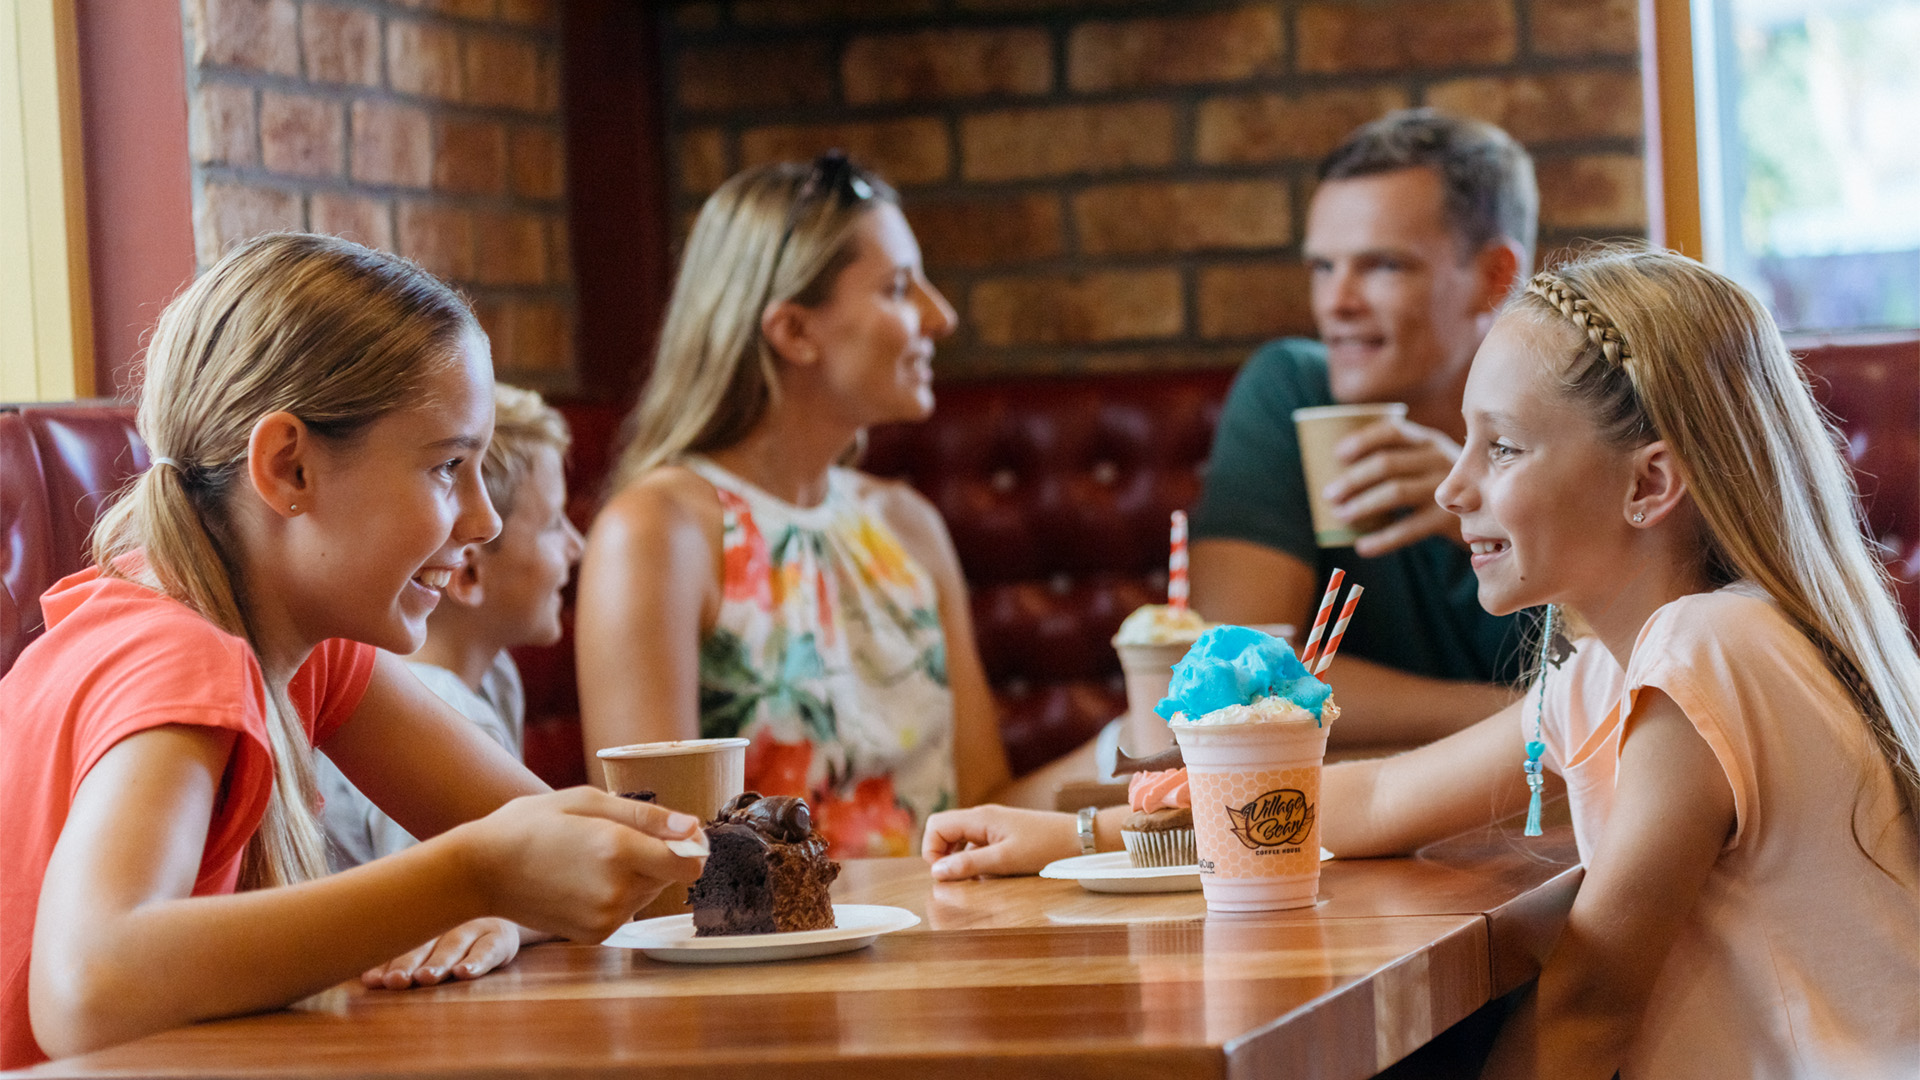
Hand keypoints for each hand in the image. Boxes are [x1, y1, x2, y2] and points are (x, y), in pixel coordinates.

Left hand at [362, 917, 519, 989]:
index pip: (400, 940)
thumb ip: (400, 953)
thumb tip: (365, 978)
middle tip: (394, 980)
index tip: (370, 980)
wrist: (503, 897)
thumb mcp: (428, 932)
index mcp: (422, 919)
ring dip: (438, 962)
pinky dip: (477, 961)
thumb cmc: (454, 928)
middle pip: (423, 943)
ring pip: (453, 945)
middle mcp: (446, 921)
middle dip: (407, 962)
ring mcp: (474, 926)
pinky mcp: (500, 937)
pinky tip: (464, 973)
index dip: (385, 961)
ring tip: (425, 977)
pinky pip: (488, 949)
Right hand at [451, 787, 705, 942]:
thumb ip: (647, 816)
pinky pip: (625, 911)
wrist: (482, 870)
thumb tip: (693, 827)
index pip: (690, 864)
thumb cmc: (532, 824)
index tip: (678, 835)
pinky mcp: (595, 935)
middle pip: (669, 876)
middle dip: (655, 856)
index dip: (692, 848)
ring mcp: (606, 918)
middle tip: (610, 838)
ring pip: (648, 893)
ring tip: (590, 858)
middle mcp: (618, 891)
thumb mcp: (588, 801)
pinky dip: (615, 896)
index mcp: (619, 850)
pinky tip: (581, 880)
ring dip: (635, 876)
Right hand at [922, 805, 1079, 879]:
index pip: (936, 825)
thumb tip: (936, 872)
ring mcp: (992, 825)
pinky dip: (973, 859)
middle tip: (953, 878)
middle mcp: (982, 817)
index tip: (943, 874)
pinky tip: (987, 874)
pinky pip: (975, 844)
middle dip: (941, 854)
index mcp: (979, 817)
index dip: (931, 850)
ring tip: (970, 878)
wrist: (1080, 838)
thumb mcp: (1005, 860)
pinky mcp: (1003, 834)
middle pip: (944, 830)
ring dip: (957, 858)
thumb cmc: (1046, 846)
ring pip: (959, 839)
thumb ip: (969, 865)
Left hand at [1322, 418, 1462, 556]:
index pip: (1392, 430)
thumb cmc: (1441, 488)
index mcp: (1428, 440)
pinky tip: (1362, 546)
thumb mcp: (1425, 466)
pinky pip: (1409, 529)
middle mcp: (1439, 458)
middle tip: (1329, 495)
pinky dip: (1382, 539)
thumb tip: (1338, 478)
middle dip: (1353, 479)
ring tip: (1341, 516)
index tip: (1337, 455)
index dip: (1362, 440)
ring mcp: (1447, 487)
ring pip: (1396, 492)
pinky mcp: (1450, 519)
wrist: (1492, 516)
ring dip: (1362, 505)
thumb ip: (1396, 463)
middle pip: (1387, 463)